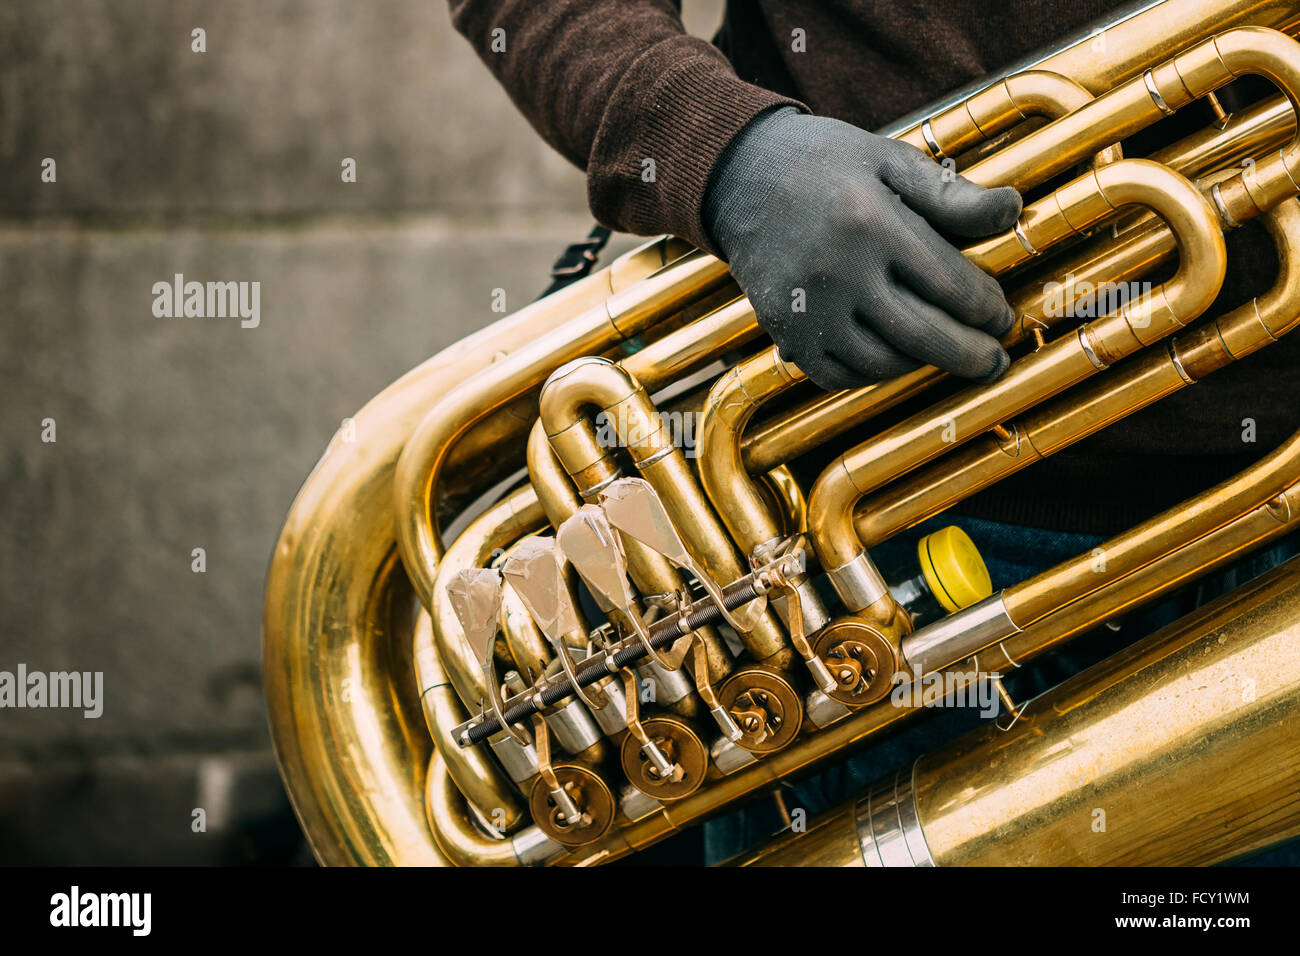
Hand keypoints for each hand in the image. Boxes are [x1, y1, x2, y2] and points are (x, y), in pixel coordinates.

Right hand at [703, 107, 1022, 389]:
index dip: (985, 307)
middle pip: (921, 334)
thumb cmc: (826, 163)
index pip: (948, 283)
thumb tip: (1013, 211)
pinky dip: (872, 375)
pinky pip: (837, 375)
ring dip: (924, 365)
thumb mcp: (891, 161)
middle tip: (995, 360)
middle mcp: (837, 271)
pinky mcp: (783, 330)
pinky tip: (894, 359)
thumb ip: (952, 194)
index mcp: (871, 223)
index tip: (1001, 316)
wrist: (740, 177)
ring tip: (946, 354)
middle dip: (969, 354)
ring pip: (881, 362)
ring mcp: (806, 308)